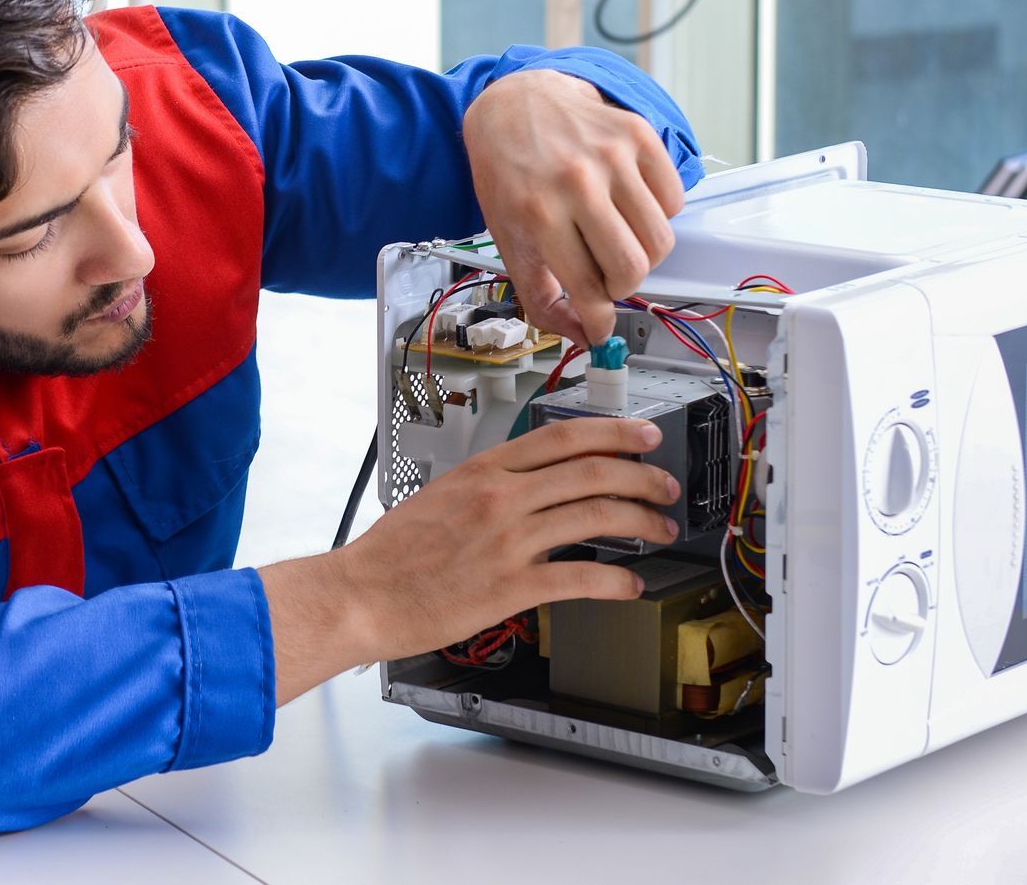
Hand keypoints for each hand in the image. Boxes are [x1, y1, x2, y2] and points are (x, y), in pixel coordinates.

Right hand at [258, 417, 678, 701]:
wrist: (361, 594)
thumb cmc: (391, 553)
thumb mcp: (440, 495)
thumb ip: (487, 486)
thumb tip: (529, 485)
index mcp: (483, 470)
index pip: (562, 437)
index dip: (613, 433)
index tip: (643, 435)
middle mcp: (501, 498)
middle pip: (590, 471)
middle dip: (641, 476)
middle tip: (665, 486)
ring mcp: (509, 541)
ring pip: (596, 516)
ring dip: (640, 521)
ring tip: (661, 529)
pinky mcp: (511, 587)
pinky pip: (580, 578)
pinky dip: (615, 580)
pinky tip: (630, 584)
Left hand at [462, 69, 685, 344]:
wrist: (514, 106)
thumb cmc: (509, 174)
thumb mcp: (508, 239)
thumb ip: (540, 296)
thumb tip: (584, 335)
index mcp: (539, 214)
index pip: (589, 288)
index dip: (600, 321)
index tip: (601, 328)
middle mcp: (577, 182)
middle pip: (634, 268)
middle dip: (622, 287)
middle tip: (605, 276)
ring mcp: (612, 155)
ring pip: (660, 239)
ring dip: (643, 254)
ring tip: (616, 240)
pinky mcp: (638, 135)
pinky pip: (673, 200)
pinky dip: (657, 215)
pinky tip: (628, 206)